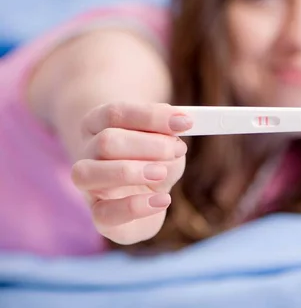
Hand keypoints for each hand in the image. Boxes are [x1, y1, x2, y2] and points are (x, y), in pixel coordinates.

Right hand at [71, 102, 192, 244]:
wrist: (146, 199)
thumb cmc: (154, 161)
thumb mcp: (166, 144)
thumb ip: (169, 137)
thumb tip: (177, 129)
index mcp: (98, 124)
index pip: (115, 113)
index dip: (150, 116)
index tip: (184, 122)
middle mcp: (86, 153)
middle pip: (105, 141)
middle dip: (146, 145)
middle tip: (177, 149)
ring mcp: (87, 186)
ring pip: (88, 173)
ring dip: (129, 171)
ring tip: (161, 173)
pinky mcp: (98, 216)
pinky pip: (105, 213)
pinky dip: (136, 206)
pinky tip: (162, 200)